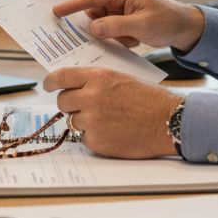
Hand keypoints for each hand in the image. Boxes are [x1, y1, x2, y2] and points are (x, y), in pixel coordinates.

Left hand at [44, 67, 180, 158]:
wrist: (169, 121)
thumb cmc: (150, 99)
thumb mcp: (122, 78)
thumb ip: (97, 80)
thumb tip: (74, 84)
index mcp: (98, 77)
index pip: (61, 77)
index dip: (50, 82)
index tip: (47, 85)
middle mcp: (91, 97)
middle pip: (62, 101)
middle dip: (70, 104)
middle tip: (83, 106)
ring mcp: (93, 121)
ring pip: (73, 121)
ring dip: (84, 121)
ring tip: (108, 119)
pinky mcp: (97, 141)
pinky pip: (85, 137)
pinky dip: (95, 136)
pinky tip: (113, 132)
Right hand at [52, 0, 205, 52]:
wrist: (184, 28)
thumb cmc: (168, 19)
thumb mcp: (143, 24)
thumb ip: (117, 26)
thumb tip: (94, 27)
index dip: (72, 5)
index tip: (56, 11)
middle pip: (92, 13)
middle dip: (95, 27)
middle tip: (97, 35)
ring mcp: (119, 11)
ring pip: (99, 25)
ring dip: (110, 35)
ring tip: (128, 38)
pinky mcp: (121, 22)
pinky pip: (108, 32)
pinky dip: (117, 39)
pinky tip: (133, 40)